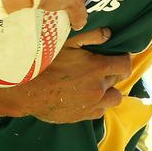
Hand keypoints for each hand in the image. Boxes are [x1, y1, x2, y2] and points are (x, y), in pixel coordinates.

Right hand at [10, 27, 127, 122]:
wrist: (26, 91)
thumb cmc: (45, 63)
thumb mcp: (66, 42)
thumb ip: (91, 36)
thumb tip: (108, 34)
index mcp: (97, 69)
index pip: (125, 65)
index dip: (123, 59)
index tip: (117, 56)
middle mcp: (99, 89)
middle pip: (118, 81)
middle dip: (112, 73)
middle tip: (99, 67)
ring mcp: (92, 105)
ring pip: (113, 99)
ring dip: (108, 91)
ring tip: (95, 84)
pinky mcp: (83, 116)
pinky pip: (100, 111)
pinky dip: (97, 104)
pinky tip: (85, 96)